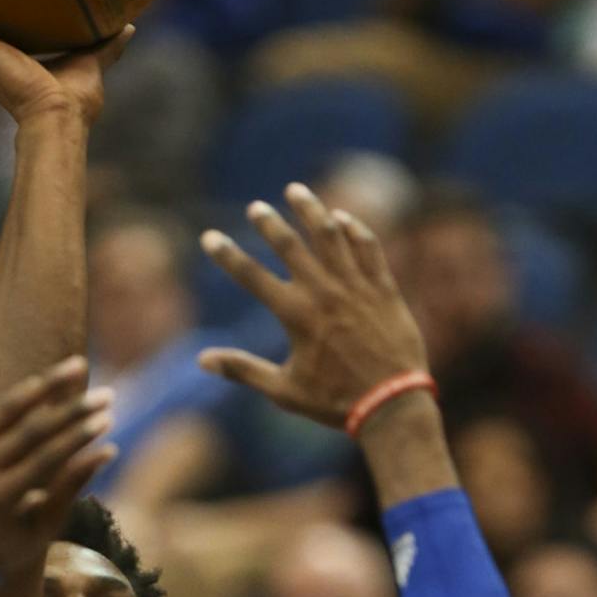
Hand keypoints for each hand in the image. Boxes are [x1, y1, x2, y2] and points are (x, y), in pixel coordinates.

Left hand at [0, 359, 116, 577]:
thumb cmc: (14, 543)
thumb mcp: (46, 526)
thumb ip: (71, 487)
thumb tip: (108, 450)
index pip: (43, 461)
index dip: (77, 438)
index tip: (108, 418)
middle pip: (28, 431)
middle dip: (71, 410)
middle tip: (107, 393)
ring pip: (7, 410)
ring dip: (46, 385)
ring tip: (79, 364)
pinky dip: (22, 394)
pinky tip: (50, 377)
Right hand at [200, 185, 429, 427]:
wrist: (393, 405)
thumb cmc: (336, 402)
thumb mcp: (284, 391)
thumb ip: (243, 370)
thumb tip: (203, 360)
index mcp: (295, 314)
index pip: (251, 276)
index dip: (227, 255)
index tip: (210, 238)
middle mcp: (323, 292)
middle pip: (289, 245)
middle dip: (269, 223)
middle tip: (256, 208)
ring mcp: (355, 286)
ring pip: (330, 234)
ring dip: (310, 210)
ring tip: (296, 191)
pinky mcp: (383, 287)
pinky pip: (367, 247)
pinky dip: (354, 229)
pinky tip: (342, 219)